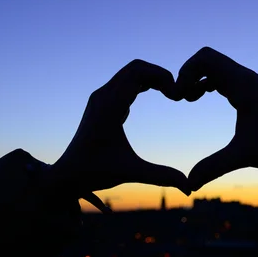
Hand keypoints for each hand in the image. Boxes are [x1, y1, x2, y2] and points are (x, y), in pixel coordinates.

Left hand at [50, 60, 190, 209]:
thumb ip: (161, 177)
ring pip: (130, 73)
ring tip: (171, 93)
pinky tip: (158, 95)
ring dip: (152, 78)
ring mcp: (101, 98)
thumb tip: (189, 188)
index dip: (162, 77)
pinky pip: (125, 83)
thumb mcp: (131, 173)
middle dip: (159, 75)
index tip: (176, 95)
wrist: (67, 174)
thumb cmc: (94, 173)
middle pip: (135, 68)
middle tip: (177, 93)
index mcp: (109, 107)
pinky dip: (143, 84)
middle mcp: (103, 96)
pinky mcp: (102, 103)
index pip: (137, 73)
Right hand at [174, 47, 257, 190]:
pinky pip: (221, 75)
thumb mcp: (244, 155)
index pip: (205, 59)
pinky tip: (201, 98)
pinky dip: (206, 82)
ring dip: (196, 78)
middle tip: (180, 98)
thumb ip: (214, 166)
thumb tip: (189, 184)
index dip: (185, 72)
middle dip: (187, 75)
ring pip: (213, 66)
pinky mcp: (249, 89)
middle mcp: (243, 77)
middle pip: (205, 59)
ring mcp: (247, 82)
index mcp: (241, 84)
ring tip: (188, 99)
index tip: (180, 97)